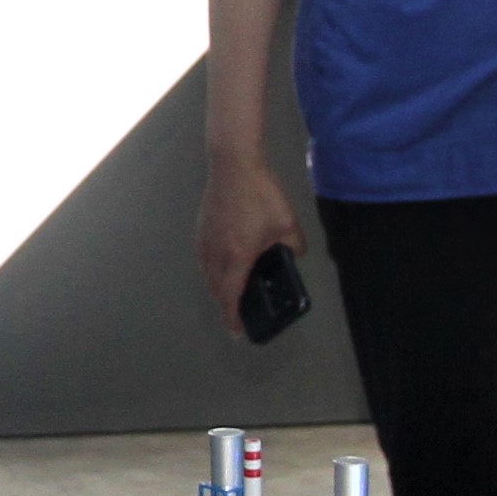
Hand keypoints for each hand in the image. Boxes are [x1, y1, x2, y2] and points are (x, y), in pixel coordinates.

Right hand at [197, 150, 303, 339]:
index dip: (233, 318)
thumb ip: (295, 246)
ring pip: (209, 276)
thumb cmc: (260, 193)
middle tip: (239, 314)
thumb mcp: (288, 223)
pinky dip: (214, 271)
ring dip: (220, 288)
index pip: (231, 297)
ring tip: (233, 291)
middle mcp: (216, 254)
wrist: (233, 164)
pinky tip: (226, 265)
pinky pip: (205, 261)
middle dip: (227, 305)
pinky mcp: (201, 230)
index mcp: (238, 257)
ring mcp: (205, 242)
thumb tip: (294, 254)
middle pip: (217, 290)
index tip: (238, 331)